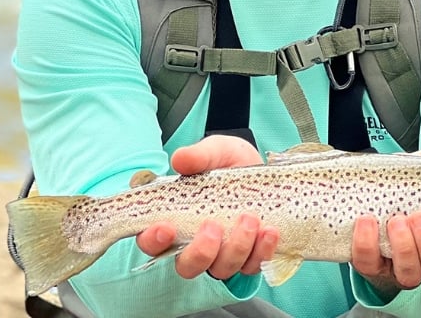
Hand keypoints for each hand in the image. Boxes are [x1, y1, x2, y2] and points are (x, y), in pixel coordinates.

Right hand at [135, 135, 279, 279]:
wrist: (263, 171)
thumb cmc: (229, 164)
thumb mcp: (216, 151)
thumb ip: (198, 155)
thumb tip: (179, 160)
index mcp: (174, 220)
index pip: (152, 242)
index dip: (153, 240)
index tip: (166, 227)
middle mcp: (195, 244)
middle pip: (187, 266)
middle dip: (200, 252)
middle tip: (213, 227)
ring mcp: (222, 254)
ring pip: (221, 269)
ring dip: (236, 248)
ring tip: (250, 219)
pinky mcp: (249, 257)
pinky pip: (252, 266)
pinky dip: (261, 252)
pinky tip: (268, 231)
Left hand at [349, 134, 420, 297]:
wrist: (364, 197)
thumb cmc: (404, 190)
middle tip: (419, 218)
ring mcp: (400, 266)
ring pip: (410, 274)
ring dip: (404, 248)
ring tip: (395, 220)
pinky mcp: (371, 266)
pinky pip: (370, 265)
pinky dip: (367, 244)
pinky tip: (366, 222)